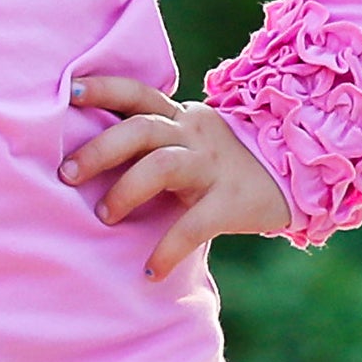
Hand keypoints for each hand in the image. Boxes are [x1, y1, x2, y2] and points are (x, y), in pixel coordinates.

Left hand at [62, 73, 288, 280]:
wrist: (294, 175)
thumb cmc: (223, 164)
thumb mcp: (190, 141)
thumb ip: (152, 141)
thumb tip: (86, 156)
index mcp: (179, 118)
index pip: (138, 93)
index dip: (105, 89)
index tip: (71, 93)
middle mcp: (193, 135)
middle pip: (141, 129)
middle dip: (99, 149)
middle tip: (67, 175)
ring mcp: (213, 167)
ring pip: (163, 166)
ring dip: (126, 190)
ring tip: (105, 217)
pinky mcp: (231, 202)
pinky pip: (194, 225)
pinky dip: (168, 250)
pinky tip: (150, 272)